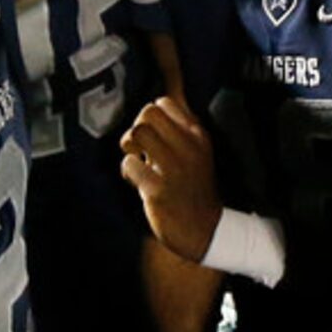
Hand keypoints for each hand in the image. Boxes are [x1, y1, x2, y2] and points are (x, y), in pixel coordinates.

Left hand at [120, 97, 221, 263]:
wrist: (204, 229)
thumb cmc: (193, 188)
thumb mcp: (195, 153)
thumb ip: (177, 132)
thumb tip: (149, 112)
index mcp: (198, 135)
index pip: (165, 102)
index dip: (150, 115)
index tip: (152, 133)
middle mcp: (188, 148)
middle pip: (147, 112)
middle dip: (136, 127)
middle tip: (139, 147)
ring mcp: (174, 168)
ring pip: (137, 133)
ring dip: (128, 147)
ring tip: (136, 160)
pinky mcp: (159, 189)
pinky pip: (129, 164)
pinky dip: (127, 171)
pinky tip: (136, 180)